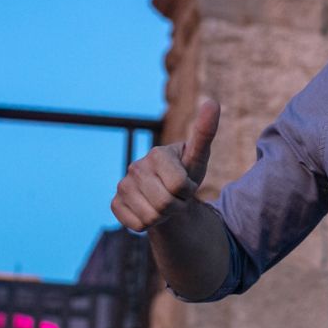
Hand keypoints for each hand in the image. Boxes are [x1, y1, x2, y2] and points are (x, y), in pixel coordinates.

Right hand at [110, 98, 219, 230]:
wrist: (169, 194)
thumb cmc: (187, 172)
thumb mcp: (199, 156)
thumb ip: (205, 131)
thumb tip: (213, 102)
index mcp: (156, 153)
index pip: (179, 186)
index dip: (188, 190)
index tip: (187, 184)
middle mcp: (135, 166)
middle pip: (165, 204)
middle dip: (177, 206)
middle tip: (176, 196)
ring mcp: (122, 185)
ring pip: (151, 218)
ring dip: (164, 217)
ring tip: (165, 203)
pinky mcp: (115, 203)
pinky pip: (136, 225)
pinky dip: (148, 224)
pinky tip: (149, 210)